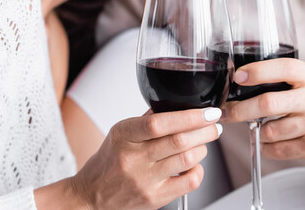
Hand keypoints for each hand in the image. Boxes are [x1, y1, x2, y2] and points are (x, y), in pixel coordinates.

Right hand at [66, 108, 222, 208]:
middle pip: (179, 141)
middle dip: (205, 130)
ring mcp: (144, 180)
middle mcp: (133, 158)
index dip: (190, 116)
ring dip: (203, 148)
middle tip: (213, 126)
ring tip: (202, 144)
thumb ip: (147, 121)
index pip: (159, 122)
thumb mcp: (120, 134)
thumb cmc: (108, 163)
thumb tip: (179, 107)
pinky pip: (189, 182)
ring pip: (187, 159)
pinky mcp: (154, 198)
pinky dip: (198, 170)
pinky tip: (194, 165)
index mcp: (124, 135)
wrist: (91, 195)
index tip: (208, 112)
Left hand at [222, 59, 304, 169]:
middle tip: (227, 112)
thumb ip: (292, 78)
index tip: (239, 76)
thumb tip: (248, 79)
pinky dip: (267, 147)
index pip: (284, 68)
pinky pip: (278, 149)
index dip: (258, 71)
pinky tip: (272, 142)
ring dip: (257, 131)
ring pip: (270, 130)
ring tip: (259, 128)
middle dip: (240, 110)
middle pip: (268, 103)